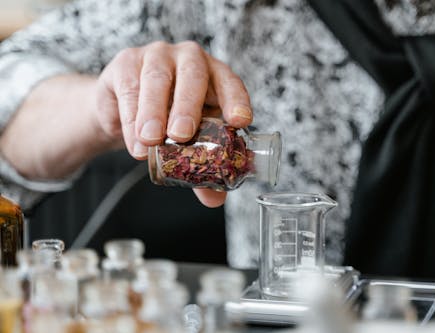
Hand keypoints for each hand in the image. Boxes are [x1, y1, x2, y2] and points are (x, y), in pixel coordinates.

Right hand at [96, 41, 252, 206]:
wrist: (124, 106)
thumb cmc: (168, 117)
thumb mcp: (189, 139)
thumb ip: (202, 166)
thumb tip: (215, 199)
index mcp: (215, 76)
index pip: (231, 84)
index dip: (236, 101)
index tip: (239, 122)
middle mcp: (189, 60)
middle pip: (193, 76)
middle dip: (188, 106)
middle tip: (182, 135)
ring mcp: (157, 57)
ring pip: (157, 80)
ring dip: (153, 113)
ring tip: (151, 141)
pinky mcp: (126, 63)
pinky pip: (129, 89)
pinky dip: (130, 118)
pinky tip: (135, 140)